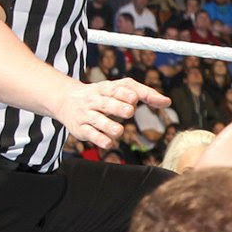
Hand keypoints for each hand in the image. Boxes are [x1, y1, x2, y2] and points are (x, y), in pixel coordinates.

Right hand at [55, 77, 170, 148]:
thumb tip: (167, 101)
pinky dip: (100, 139)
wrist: (65, 100)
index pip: (116, 89)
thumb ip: (144, 93)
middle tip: (129, 111)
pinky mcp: (80, 129)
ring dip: (109, 126)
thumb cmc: (102, 94)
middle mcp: (95, 100)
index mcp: (106, 88)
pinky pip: (90, 134)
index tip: (135, 98)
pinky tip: (110, 143)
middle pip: (106, 103)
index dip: (125, 94)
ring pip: (97, 120)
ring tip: (119, 131)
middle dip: (117, 107)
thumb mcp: (119, 88)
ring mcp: (86, 115)